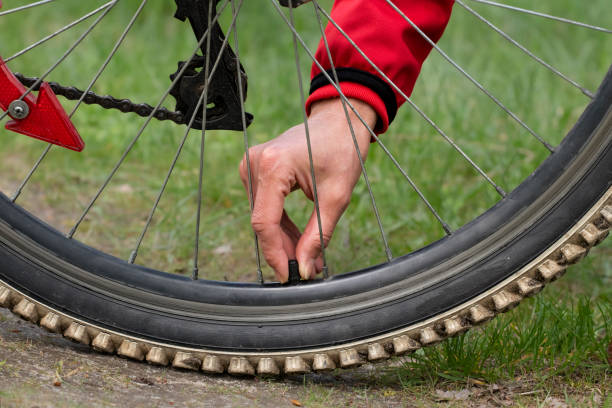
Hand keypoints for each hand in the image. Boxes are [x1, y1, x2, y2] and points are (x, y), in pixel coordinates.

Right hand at [239, 97, 376, 281]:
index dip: (276, 254)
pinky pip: (265, 206)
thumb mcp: (336, 197)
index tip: (290, 275)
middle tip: (308, 269)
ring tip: (309, 258)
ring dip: (284, 240)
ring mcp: (251, 164)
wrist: (339, 120)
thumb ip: (318, 234)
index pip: (265, 222)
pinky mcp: (256, 169)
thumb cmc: (341, 150)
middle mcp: (254, 163)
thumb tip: (304, 268)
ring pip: (263, 217)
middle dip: (284, 249)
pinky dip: (281, 225)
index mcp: (273, 165)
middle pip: (262, 221)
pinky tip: (299, 240)